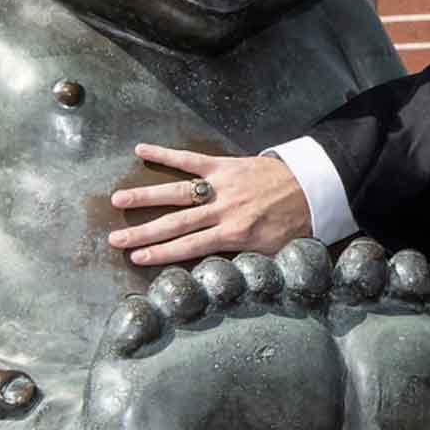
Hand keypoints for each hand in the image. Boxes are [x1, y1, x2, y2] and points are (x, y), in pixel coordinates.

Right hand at [106, 144, 312, 265]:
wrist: (314, 187)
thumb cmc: (295, 222)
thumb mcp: (274, 252)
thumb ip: (247, 261)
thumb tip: (226, 279)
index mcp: (235, 234)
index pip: (190, 247)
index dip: (161, 254)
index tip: (136, 258)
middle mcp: (223, 210)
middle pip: (176, 223)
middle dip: (143, 233)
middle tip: (114, 239)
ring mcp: (222, 186)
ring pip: (177, 192)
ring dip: (145, 197)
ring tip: (117, 200)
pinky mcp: (225, 164)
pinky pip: (191, 159)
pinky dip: (166, 154)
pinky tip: (141, 150)